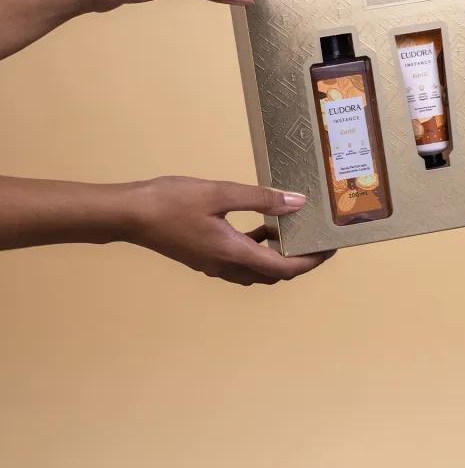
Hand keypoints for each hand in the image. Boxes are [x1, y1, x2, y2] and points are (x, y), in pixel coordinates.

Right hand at [124, 176, 333, 285]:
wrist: (130, 215)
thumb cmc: (172, 202)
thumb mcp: (221, 193)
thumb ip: (261, 199)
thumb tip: (297, 203)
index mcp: (235, 254)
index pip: (285, 268)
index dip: (312, 261)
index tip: (331, 247)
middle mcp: (226, 267)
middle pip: (274, 274)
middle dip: (300, 261)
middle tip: (317, 240)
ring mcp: (213, 265)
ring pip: (257, 270)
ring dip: (278, 256)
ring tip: (293, 230)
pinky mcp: (204, 257)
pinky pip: (240, 261)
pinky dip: (257, 248)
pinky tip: (260, 226)